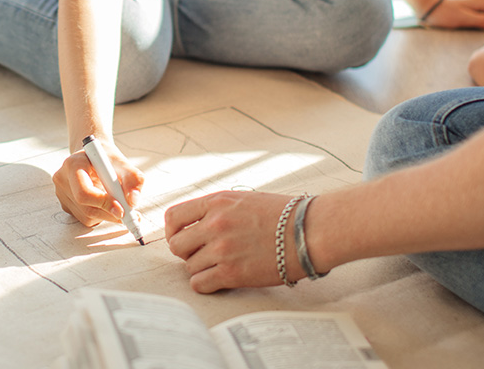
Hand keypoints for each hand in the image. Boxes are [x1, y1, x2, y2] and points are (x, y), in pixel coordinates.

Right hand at [53, 139, 143, 227]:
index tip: (122, 209)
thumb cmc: (108, 159)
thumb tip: (133, 201)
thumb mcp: (124, 163)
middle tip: (132, 216)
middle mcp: (63, 180)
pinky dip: (101, 216)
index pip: (84, 191)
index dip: (103, 203)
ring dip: (107, 215)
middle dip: (110, 213)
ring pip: (87, 216)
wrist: (95, 158)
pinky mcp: (66, 205)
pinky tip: (106, 204)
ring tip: (119, 204)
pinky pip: (85, 218)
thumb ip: (133, 179)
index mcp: (73, 164)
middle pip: (85, 207)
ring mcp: (62, 194)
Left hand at [164, 191, 295, 292]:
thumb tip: (196, 224)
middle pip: (176, 245)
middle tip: (202, 255)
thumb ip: (218, 209)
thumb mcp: (244, 200)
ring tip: (219, 266)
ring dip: (200, 269)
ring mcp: (222, 249)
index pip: (174, 217)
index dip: (174, 231)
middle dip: (186, 252)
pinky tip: (219, 279)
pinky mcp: (232, 273)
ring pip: (189, 266)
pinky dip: (205, 284)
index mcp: (217, 202)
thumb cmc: (283, 215)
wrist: (309, 231)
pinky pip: (199, 283)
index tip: (183, 238)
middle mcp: (214, 224)